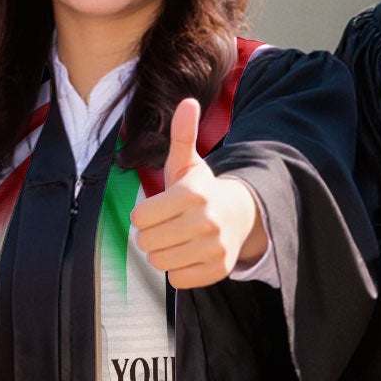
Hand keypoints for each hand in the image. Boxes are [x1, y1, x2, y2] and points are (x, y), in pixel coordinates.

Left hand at [129, 98, 264, 287]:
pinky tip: (189, 253)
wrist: (240, 216)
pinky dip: (178, 270)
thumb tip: (188, 101)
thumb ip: (182, 135)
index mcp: (193, 194)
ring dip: (163, 253)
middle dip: (151, 235)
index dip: (143, 215)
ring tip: (177, 239)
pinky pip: (177, 279)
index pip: (140, 218)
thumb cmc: (202, 190)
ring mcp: (214, 248)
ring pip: (159, 263)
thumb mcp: (189, 163)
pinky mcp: (218, 270)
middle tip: (167, 226)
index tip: (158, 209)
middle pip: (147, 243)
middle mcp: (206, 222)